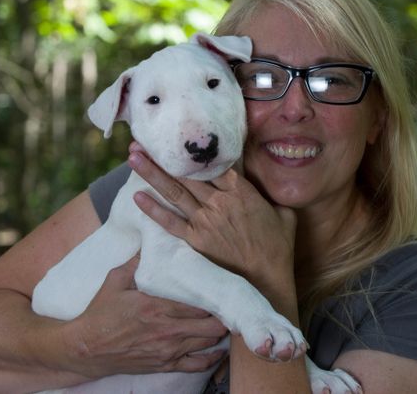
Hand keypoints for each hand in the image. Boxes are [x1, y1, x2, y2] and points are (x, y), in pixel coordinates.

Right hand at [61, 256, 227, 378]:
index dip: (213, 296)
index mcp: (156, 307)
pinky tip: (218, 350)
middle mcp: (167, 330)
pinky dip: (211, 358)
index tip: (220, 288)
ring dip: (218, 333)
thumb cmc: (100, 313)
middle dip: (221, 314)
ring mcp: (167, 350)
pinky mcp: (164, 365)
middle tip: (227, 304)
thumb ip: (135, 261)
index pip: (198, 302)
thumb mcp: (114, 281)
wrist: (86, 348)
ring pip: (207, 342)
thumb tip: (149, 241)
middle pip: (210, 324)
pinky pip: (197, 365)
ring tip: (224, 321)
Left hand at [127, 144, 297, 297]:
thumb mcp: (283, 213)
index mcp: (240, 191)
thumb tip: (260, 186)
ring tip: (133, 157)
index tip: (177, 136)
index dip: (193, 149)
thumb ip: (267, 195)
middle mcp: (218, 201)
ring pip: (174, 191)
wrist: (267, 280)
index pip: (212, 163)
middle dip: (163, 155)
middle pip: (186, 172)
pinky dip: (153, 209)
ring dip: (152, 173)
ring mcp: (204, 220)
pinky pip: (170, 222)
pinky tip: (137, 196)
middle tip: (141, 141)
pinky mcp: (195, 239)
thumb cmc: (277, 246)